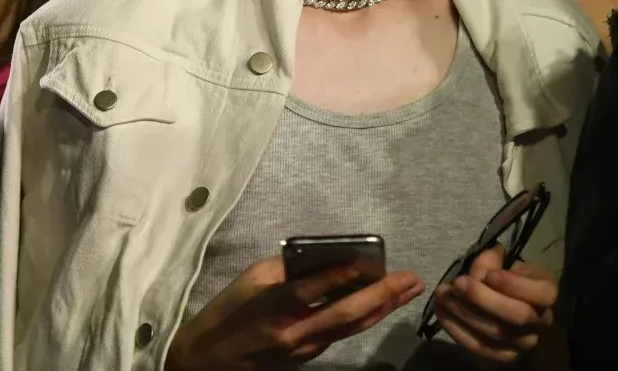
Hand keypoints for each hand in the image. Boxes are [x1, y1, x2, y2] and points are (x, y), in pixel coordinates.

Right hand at [167, 256, 423, 370]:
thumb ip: (287, 269)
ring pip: (349, 328)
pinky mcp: (305, 358)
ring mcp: (302, 348)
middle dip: (382, 295)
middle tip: (410, 279)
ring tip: (407, 291)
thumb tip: (326, 257)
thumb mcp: (251, 280)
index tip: (370, 260)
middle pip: (344, 314)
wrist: (207, 361)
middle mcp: (292, 330)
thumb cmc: (228, 311)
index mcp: (273, 303)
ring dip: (382, 309)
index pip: (312, 289)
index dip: (342, 275)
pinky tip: (380, 306)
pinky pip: (339, 336)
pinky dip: (363, 319)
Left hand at [431, 247, 555, 364]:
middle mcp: (541, 322)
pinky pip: (479, 347)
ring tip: (443, 295)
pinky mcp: (503, 357)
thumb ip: (492, 262)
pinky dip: (457, 329)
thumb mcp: (506, 265)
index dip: (514, 285)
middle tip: (458, 283)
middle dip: (484, 298)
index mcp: (547, 294)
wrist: (509, 312)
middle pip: (517, 315)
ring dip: (464, 312)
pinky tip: (442, 312)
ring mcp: (523, 344)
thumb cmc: (508, 281)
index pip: (541, 293)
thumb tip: (479, 270)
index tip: (489, 274)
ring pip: (495, 333)